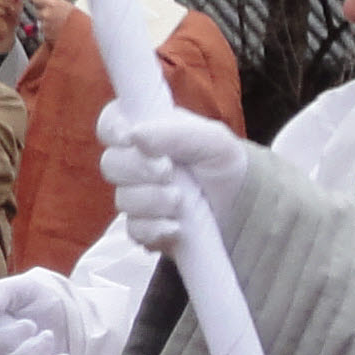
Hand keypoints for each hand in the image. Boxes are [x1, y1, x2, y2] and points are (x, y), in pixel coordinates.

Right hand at [97, 103, 251, 252]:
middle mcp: (135, 163)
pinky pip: (134, 230)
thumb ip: (176, 133)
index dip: (112, 129)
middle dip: (138, 169)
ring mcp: (137, 197)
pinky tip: (176, 227)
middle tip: (168, 172)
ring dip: (152, 201)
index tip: (129, 138)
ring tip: (181, 201)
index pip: (110, 123)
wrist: (244, 208)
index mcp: (147, 132)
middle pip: (110, 164)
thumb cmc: (225, 164)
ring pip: (123, 200)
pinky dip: (154, 229)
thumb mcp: (213, 140)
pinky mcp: (144, 228)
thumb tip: (135, 134)